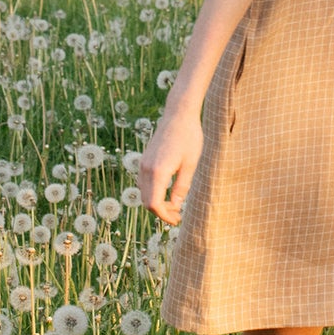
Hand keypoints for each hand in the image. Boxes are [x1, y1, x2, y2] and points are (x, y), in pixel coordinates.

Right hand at [138, 107, 203, 225]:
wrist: (178, 115)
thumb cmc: (189, 137)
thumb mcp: (190, 164)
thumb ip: (182, 187)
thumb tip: (176, 206)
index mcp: (158, 172)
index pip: (154, 204)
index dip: (164, 216)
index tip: (177, 219)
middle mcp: (146, 168)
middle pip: (146, 201)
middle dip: (161, 211)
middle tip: (178, 215)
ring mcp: (143, 163)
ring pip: (144, 192)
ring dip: (156, 202)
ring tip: (174, 204)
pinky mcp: (144, 159)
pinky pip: (144, 182)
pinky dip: (153, 191)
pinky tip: (167, 190)